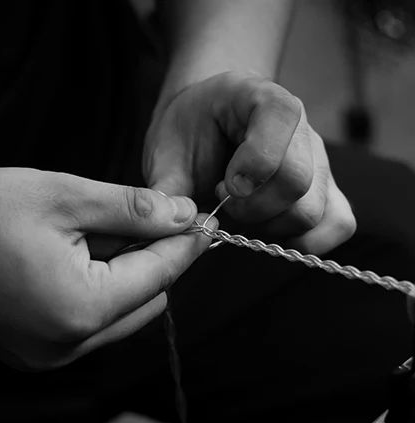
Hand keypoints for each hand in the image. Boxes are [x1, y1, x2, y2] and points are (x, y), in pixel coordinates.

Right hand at [0, 168, 215, 370]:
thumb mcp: (62, 197)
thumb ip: (132, 210)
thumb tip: (183, 215)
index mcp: (80, 308)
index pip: (158, 275)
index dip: (185, 245)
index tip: (204, 222)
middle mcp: (69, 344)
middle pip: (144, 296)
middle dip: (156, 256)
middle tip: (155, 218)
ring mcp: (51, 353)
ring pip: (121, 310)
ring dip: (129, 270)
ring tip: (106, 231)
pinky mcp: (38, 349)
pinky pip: (93, 319)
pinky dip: (104, 286)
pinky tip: (85, 254)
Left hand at [143, 71, 355, 254]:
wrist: (210, 124)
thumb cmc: (191, 133)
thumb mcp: (167, 152)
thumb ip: (166, 190)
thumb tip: (175, 230)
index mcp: (264, 100)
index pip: (280, 125)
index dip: (249, 169)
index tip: (219, 187)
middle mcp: (302, 129)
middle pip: (296, 182)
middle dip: (252, 208)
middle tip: (225, 203)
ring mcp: (319, 161)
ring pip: (314, 210)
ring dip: (271, 225)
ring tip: (245, 213)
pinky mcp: (326, 191)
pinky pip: (338, 223)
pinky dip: (304, 239)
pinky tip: (270, 229)